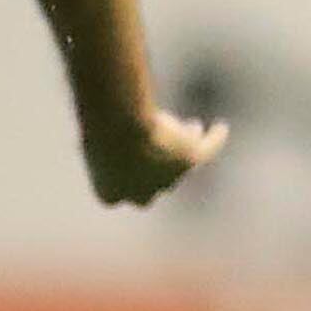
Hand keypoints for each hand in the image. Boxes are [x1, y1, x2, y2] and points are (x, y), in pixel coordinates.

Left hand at [81, 97, 226, 206]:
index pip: (122, 189)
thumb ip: (97, 130)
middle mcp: (141, 194)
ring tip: (191, 128)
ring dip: (186, 146)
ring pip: (180, 164)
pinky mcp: (189, 160)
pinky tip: (220, 128)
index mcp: (109, 193)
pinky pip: (207, 149)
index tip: (132, 157)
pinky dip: (215, 139)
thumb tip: (96, 116)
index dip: (129, 172)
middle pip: (156, 182)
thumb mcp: (90, 128)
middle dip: (161, 167)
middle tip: (164, 150)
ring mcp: (167, 180)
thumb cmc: (94, 127)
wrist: (116, 128)